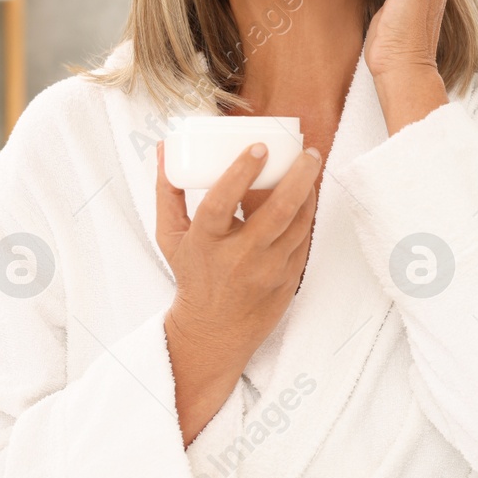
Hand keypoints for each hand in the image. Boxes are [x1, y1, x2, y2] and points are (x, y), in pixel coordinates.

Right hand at [155, 139, 320, 443]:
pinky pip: (304, 238)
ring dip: (309, 191)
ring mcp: (268, 269)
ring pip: (298, 223)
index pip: (221, 204)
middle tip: (308, 151)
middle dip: (297, 177)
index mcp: (206, 243)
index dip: (239, 174)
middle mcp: (239, 257)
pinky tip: (310, 191)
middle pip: (276, 212)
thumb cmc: (193, 275)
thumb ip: (168, 191)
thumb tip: (166, 147)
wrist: (215, 330)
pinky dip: (308, 212)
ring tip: (311, 163)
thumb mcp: (171, 237)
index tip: (259, 147)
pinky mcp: (289, 277)